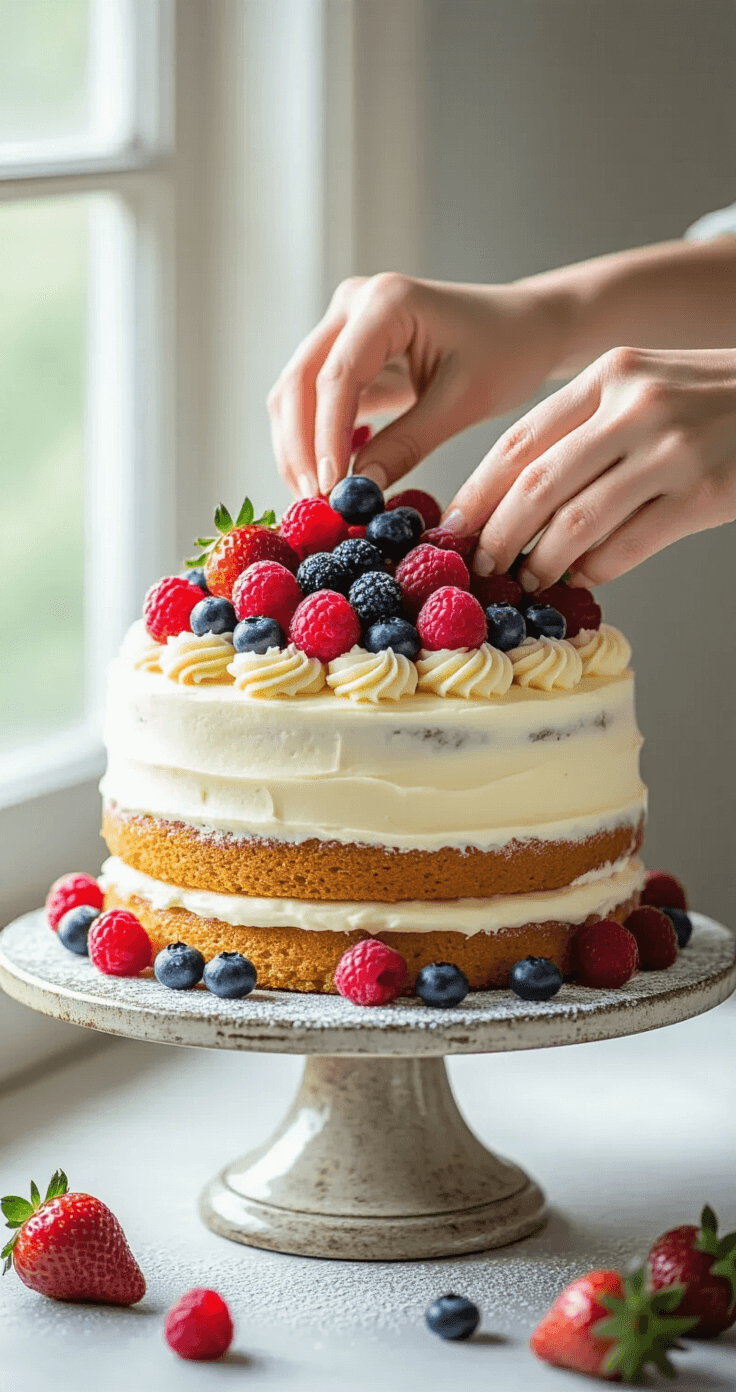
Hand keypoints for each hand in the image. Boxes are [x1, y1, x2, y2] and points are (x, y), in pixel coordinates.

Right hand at [267, 272, 568, 497]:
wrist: (524, 328)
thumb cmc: (506, 353)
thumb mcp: (463, 404)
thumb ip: (406, 446)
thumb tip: (357, 492)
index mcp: (387, 302)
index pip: (337, 377)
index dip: (326, 438)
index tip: (329, 490)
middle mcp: (354, 303)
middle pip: (300, 382)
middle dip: (300, 448)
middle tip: (315, 503)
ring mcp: (344, 324)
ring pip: (295, 392)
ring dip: (298, 447)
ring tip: (318, 499)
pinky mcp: (344, 350)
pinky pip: (312, 399)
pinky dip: (313, 439)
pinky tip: (332, 475)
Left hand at [444, 347, 735, 589]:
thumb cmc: (708, 402)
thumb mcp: (642, 388)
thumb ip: (584, 429)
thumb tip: (515, 499)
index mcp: (609, 376)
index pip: (520, 440)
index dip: (477, 491)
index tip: (451, 528)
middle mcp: (635, 406)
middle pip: (537, 485)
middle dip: (497, 535)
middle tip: (479, 567)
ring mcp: (671, 450)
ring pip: (577, 523)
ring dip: (541, 563)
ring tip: (526, 581)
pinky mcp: (702, 494)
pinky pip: (627, 546)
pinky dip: (594, 571)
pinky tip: (580, 579)